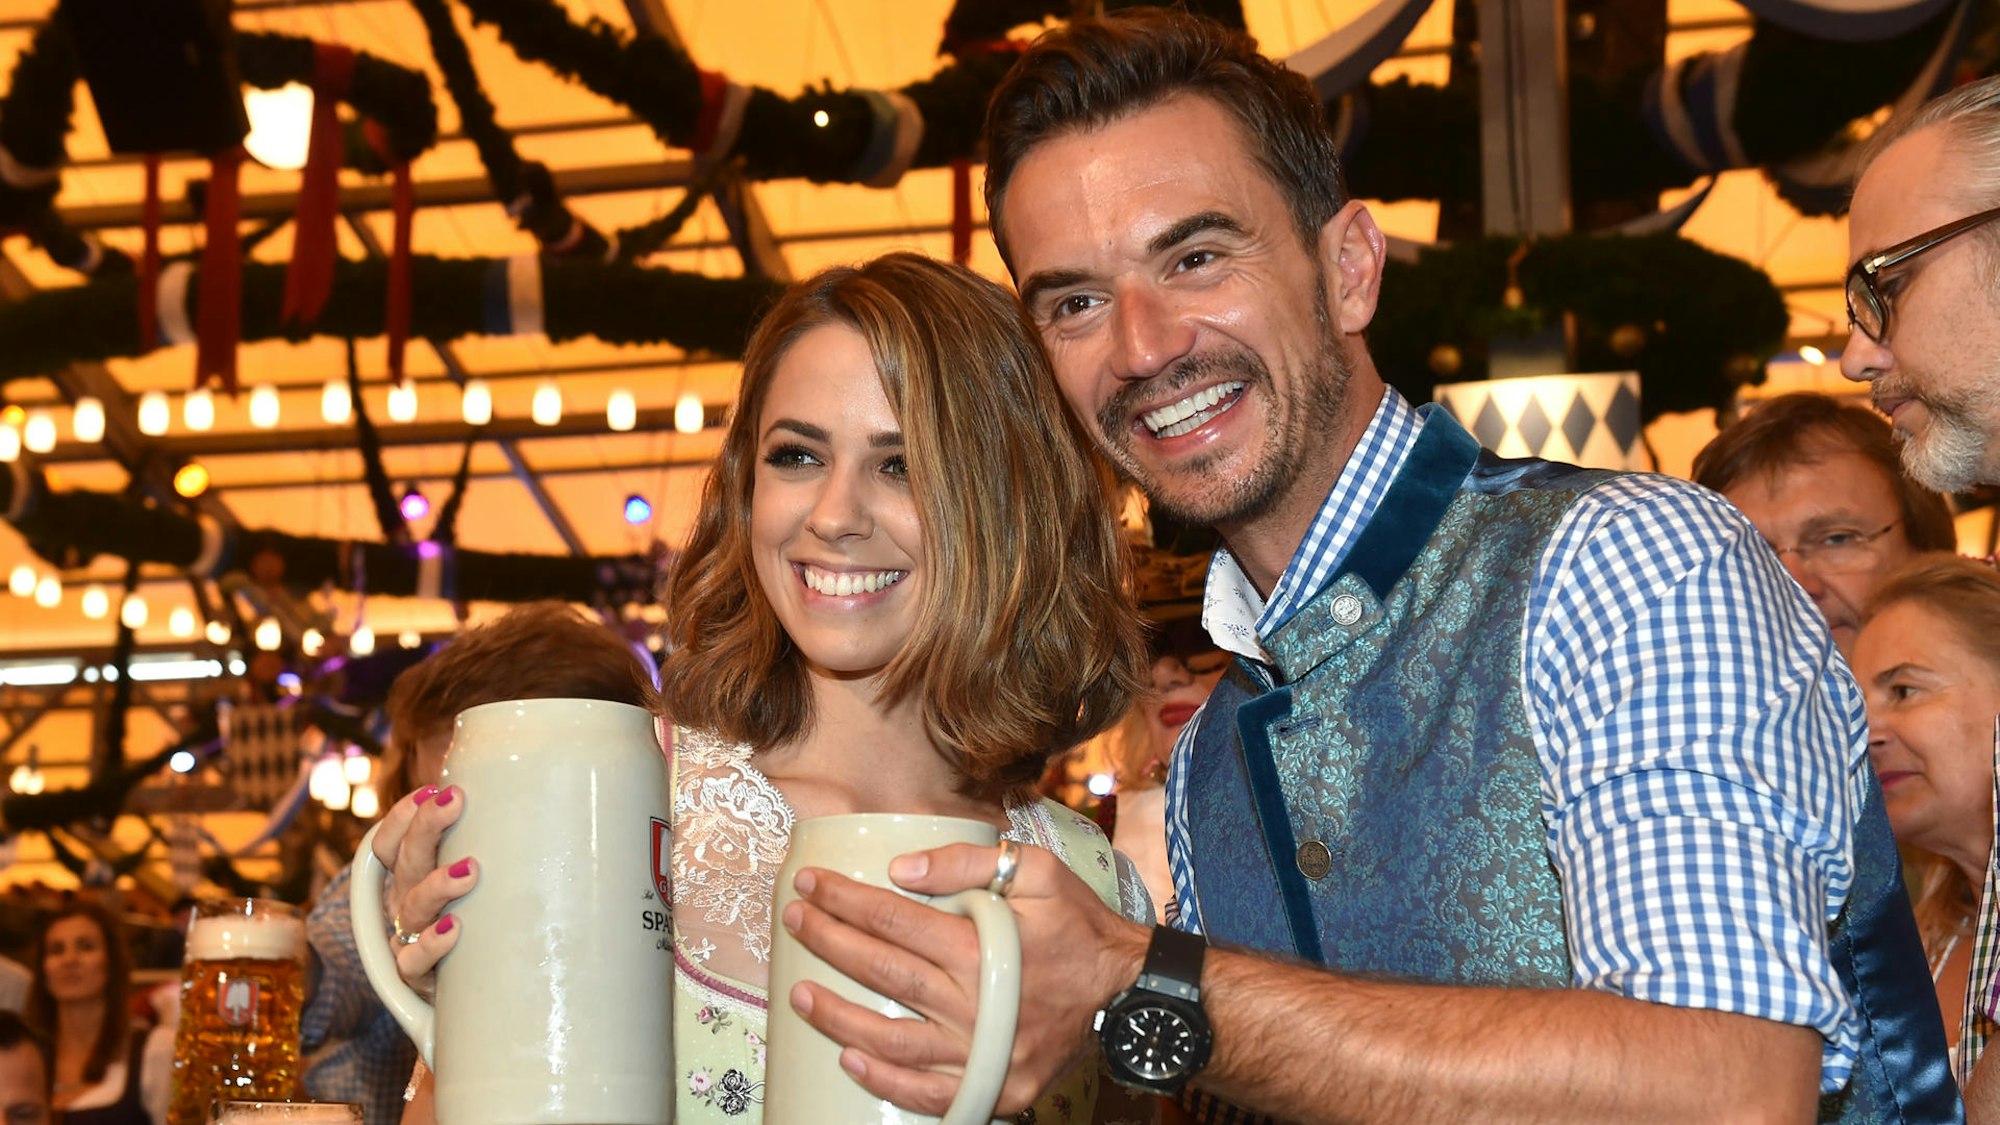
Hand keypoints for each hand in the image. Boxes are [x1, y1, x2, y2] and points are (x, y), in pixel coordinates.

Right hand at [368, 785, 478, 994]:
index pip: (389, 842)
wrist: (473, 995)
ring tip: (469, 870)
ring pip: (411, 907)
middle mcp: (403, 905)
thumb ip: (490, 850)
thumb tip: (538, 799)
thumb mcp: (479, 886)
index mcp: (410, 878)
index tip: (433, 789)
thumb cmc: (482, 926)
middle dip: (427, 827)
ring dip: (437, 885)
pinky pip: (414, 961)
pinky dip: (432, 944)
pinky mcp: (417, 977)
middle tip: (455, 801)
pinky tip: (455, 929)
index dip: (402, 816)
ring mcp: (407, 940)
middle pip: (404, 861)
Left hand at [782, 840, 1150, 1115]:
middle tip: (794, 921)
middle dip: (829, 942)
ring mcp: (981, 1050)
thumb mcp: (1039, 872)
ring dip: (838, 1017)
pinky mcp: (994, 1086)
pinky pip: (929, 1091)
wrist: (1127, 990)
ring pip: (892, 1038)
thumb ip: (970, 862)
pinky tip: (850, 1060)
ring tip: (800, 994)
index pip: (892, 917)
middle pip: (882, 970)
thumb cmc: (1080, 927)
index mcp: (981, 945)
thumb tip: (901, 869)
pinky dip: (886, 1080)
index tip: (809, 883)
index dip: (844, 899)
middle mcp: (973, 1000)